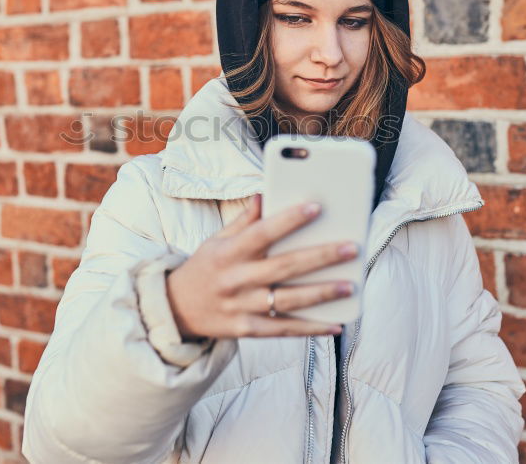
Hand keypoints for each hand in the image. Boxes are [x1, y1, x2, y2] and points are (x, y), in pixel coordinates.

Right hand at [166, 193, 356, 339]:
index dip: (289, 220)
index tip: (316, 207)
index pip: (261, 233)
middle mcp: (235, 279)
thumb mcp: (215, 241)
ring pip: (288, 301)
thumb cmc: (204, 269)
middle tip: (351, 248)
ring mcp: (241, 307)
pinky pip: (283, 330)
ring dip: (322, 293)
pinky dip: (311, 328)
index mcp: (228, 252)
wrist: (174, 310)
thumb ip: (243, 221)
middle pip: (284, 267)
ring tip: (350, 284)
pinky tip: (335, 325)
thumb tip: (264, 195)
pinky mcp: (247, 329)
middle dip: (320, 256)